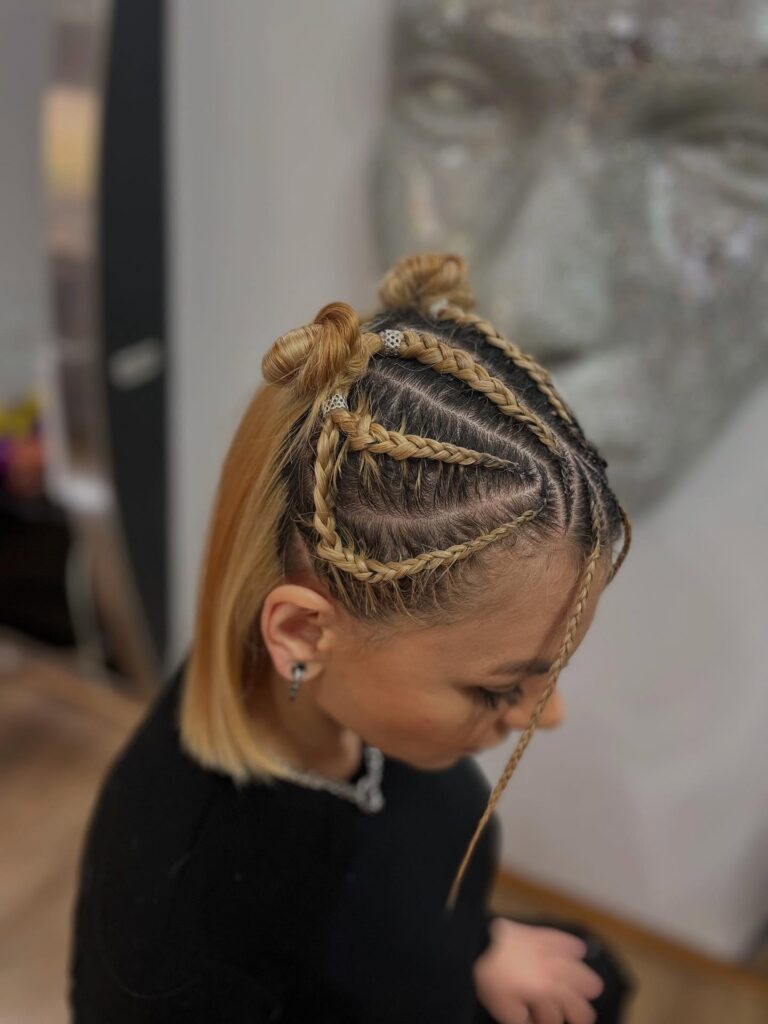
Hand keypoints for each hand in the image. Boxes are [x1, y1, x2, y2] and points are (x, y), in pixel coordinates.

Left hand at [472, 917, 603, 1023]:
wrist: (477, 945)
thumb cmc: (490, 980)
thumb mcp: (506, 1010)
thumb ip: (524, 1018)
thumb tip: (532, 1020)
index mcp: (546, 990)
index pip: (571, 1007)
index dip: (577, 1018)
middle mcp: (552, 970)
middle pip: (578, 986)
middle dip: (584, 1001)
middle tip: (587, 1011)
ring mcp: (545, 950)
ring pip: (574, 963)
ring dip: (585, 976)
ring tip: (594, 985)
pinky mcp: (536, 935)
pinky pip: (559, 938)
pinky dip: (570, 944)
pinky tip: (579, 949)